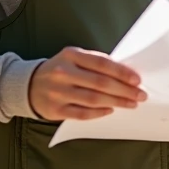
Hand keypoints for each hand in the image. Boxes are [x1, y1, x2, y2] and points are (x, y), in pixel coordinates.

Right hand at [28, 46, 145, 120]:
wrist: (28, 85)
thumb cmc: (60, 70)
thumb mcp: (73, 59)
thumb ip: (95, 63)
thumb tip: (125, 73)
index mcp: (71, 55)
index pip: (102, 63)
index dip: (122, 72)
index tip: (137, 80)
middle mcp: (63, 73)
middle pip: (100, 83)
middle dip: (124, 90)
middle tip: (140, 95)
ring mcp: (58, 92)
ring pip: (93, 99)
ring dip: (116, 102)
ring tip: (130, 104)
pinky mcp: (55, 109)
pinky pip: (82, 113)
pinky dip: (99, 113)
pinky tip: (110, 110)